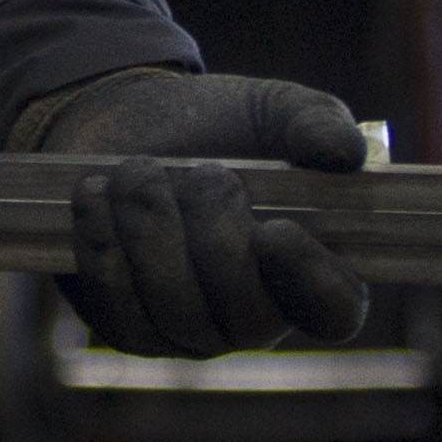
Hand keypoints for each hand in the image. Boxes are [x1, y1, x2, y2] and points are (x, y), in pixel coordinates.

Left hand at [12, 66, 370, 357]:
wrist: (132, 123)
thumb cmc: (221, 126)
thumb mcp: (274, 109)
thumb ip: (316, 121)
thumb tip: (345, 152)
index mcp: (310, 269)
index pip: (334, 311)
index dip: (312, 283)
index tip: (277, 230)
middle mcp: (254, 317)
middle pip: (247, 318)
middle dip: (217, 235)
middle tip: (204, 171)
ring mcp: (188, 332)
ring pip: (174, 310)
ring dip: (152, 228)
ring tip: (139, 170)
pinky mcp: (126, 327)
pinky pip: (114, 305)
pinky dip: (102, 242)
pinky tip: (97, 193)